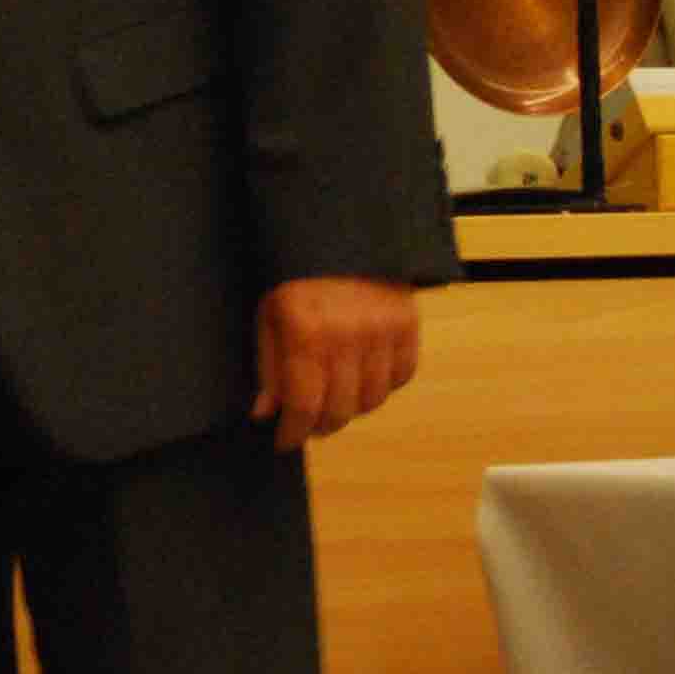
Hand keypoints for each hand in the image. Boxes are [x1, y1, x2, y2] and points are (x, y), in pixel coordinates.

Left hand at [249, 275, 418, 451]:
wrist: (341, 231)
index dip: (293, 432)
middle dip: (320, 424)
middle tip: (308, 422)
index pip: (304, 405)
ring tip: (334, 395)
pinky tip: (362, 373)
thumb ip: (268, 366)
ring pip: (373, 400)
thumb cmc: (293, 272)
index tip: (284, 442)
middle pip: (341, 410)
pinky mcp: (408, 325)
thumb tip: (265, 414)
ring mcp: (383, 332)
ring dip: (351, 407)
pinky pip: (400, 378)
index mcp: (305, 331)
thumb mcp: (268, 312)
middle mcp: (348, 336)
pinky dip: (382, 385)